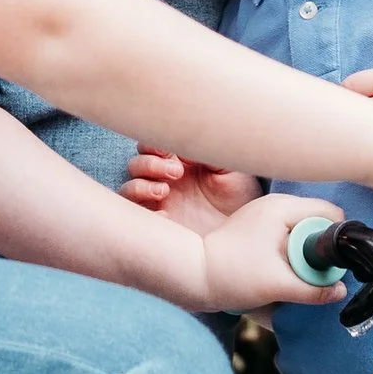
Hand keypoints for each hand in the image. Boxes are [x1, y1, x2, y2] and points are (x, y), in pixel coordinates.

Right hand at [122, 147, 261, 220]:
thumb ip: (204, 150)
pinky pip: (134, 219)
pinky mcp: (157, 227)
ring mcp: (157, 204)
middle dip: (150, 164)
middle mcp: (163, 180)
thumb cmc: (238, 194)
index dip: (153, 145)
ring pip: (129, 188)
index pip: (151, 146)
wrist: (244, 231)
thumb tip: (180, 142)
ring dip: (141, 185)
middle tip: (177, 173)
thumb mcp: (228, 166)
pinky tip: (165, 215)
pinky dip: (143, 215)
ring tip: (165, 192)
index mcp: (178, 161)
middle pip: (136, 165)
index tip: (169, 151)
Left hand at [196, 191, 349, 311]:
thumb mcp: (278, 285)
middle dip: (319, 246)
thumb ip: (314, 289)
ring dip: (305, 248)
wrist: (194, 274)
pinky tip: (282, 265)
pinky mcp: (259, 223)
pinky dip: (292, 247)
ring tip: (293, 270)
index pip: (329, 212)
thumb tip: (340, 290)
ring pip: (303, 226)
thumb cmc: (232, 276)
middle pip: (318, 219)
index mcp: (282, 208)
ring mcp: (266, 211)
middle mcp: (276, 203)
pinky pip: (289, 230)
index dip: (335, 238)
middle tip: (308, 270)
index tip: (327, 263)